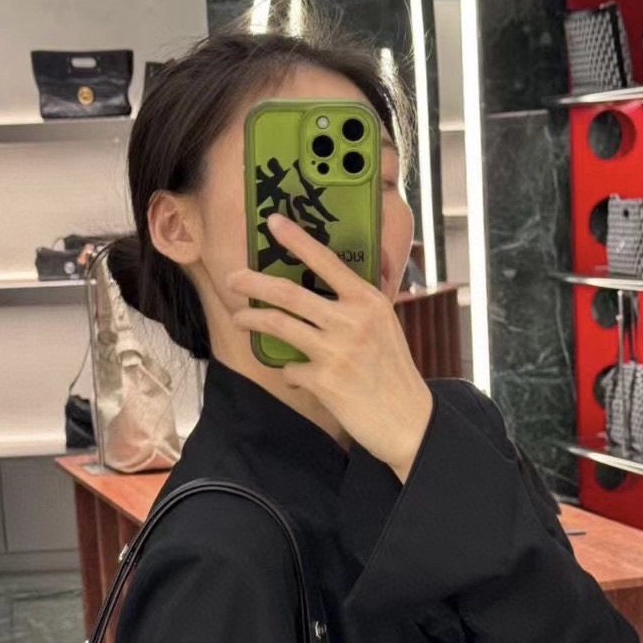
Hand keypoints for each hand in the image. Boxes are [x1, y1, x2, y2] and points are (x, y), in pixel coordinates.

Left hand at [226, 212, 432, 481]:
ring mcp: (336, 351)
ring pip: (280, 325)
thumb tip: (319, 294)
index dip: (297, 240)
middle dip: (254, 283)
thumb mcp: (385, 327)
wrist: (408, 420)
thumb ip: (357, 308)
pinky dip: (290, 372)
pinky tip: (300, 377)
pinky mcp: (324, 381)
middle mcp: (352, 321)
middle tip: (233, 278)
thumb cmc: (394, 373)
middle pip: (290, 293)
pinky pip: (290, 369)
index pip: (327, 262)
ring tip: (241, 318)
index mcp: (369, 301)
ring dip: (253, 320)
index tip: (273, 222)